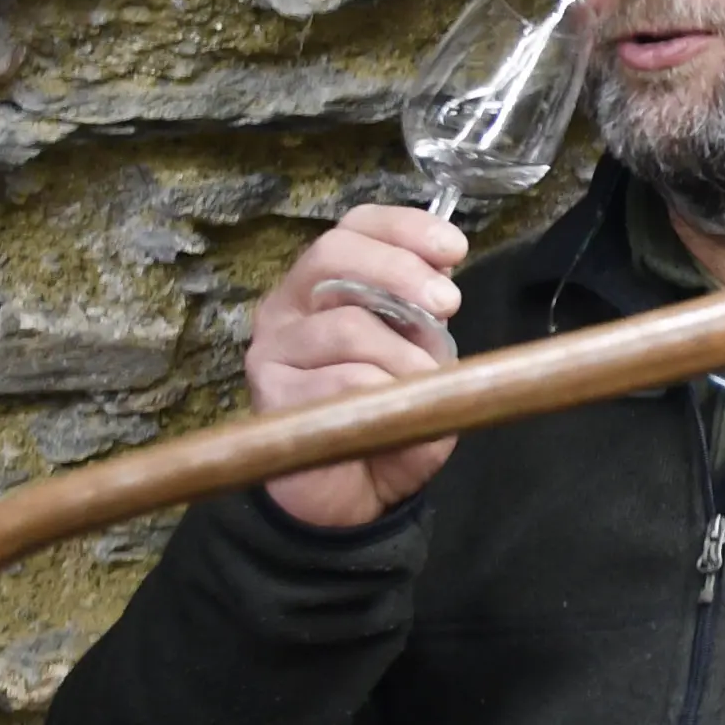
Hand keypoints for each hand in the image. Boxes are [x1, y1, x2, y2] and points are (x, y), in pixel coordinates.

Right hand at [246, 206, 468, 526]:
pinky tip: (392, 414)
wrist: (355, 496)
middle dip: (401, 272)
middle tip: (449, 303)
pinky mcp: (269, 393)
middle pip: (335, 254)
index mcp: (323, 285)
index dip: (404, 228)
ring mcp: (272, 348)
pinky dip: (382, 394)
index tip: (455, 248)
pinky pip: (340, 380)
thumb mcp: (422, 363)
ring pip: (347, 326)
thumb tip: (442, 283)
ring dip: (404, 356)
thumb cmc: (385, 420)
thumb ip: (427, 321)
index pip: (353, 227)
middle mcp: (288, 305)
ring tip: (426, 385)